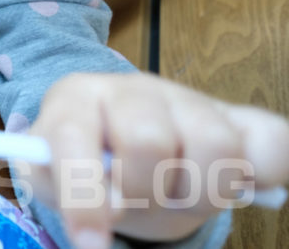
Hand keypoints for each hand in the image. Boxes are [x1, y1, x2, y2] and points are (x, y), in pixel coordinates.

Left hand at [23, 72, 288, 248]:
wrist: (121, 140)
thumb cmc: (84, 161)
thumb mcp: (55, 175)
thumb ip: (65, 189)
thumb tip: (101, 218)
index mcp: (77, 98)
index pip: (74, 137)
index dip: (83, 194)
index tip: (91, 242)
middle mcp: (133, 88)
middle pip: (148, 139)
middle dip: (144, 191)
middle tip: (141, 203)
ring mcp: (187, 98)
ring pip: (216, 144)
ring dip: (201, 191)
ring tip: (180, 194)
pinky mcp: (235, 114)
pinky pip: (270, 140)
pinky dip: (265, 172)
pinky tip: (241, 184)